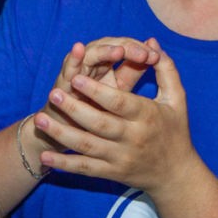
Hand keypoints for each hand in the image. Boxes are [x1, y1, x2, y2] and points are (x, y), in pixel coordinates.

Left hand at [36, 44, 196, 195]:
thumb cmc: (175, 130)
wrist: (176, 175)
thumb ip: (166, 69)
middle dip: (74, 109)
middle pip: (99, 124)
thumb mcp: (176, 98)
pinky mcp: (112, 174)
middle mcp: (133, 138)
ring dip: (62, 134)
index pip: (119, 102)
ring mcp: (121, 158)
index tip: (76, 78)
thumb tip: (152, 41)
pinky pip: (85, 169)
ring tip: (40, 120)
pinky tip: (45, 156)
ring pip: (87, 147)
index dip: (97, 91)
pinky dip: (64, 164)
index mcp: (147, 116)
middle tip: (52, 94)